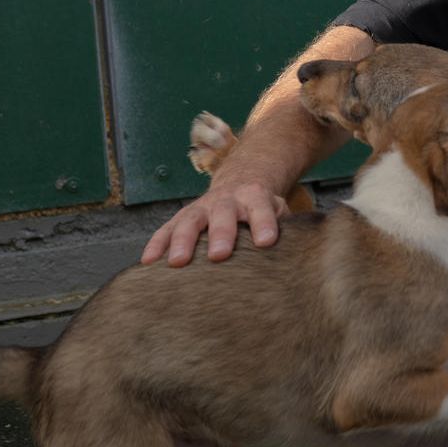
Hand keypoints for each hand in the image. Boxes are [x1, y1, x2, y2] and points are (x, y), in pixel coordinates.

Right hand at [141, 179, 289, 266]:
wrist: (240, 183)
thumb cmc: (262, 207)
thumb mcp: (278, 208)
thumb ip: (286, 223)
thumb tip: (299, 247)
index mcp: (254, 197)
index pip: (261, 209)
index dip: (264, 223)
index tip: (267, 241)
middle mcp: (226, 201)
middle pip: (223, 215)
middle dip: (220, 234)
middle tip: (219, 255)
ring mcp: (200, 208)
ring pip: (189, 222)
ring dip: (182, 241)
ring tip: (177, 262)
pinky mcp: (181, 218)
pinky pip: (165, 231)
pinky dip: (156, 245)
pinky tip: (148, 263)